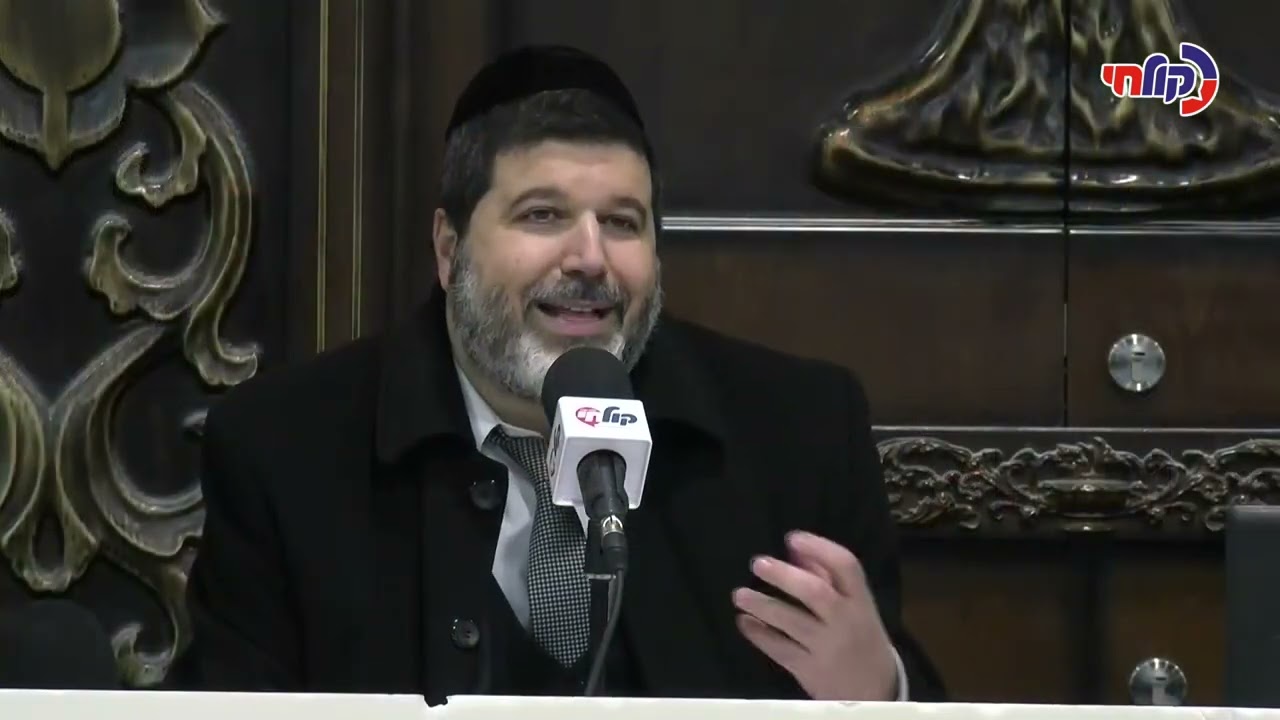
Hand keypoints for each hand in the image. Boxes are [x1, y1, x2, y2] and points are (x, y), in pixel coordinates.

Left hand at [732, 531, 896, 700]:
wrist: (874, 691)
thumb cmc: (859, 637)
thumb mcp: (856, 607)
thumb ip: (828, 578)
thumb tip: (795, 551)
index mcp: (861, 601)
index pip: (846, 566)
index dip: (818, 547)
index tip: (792, 538)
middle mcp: (845, 621)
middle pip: (816, 593)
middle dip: (784, 576)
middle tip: (758, 563)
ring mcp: (827, 647)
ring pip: (792, 622)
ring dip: (763, 605)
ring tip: (739, 595)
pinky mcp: (810, 670)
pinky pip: (780, 649)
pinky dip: (760, 635)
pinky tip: (744, 622)